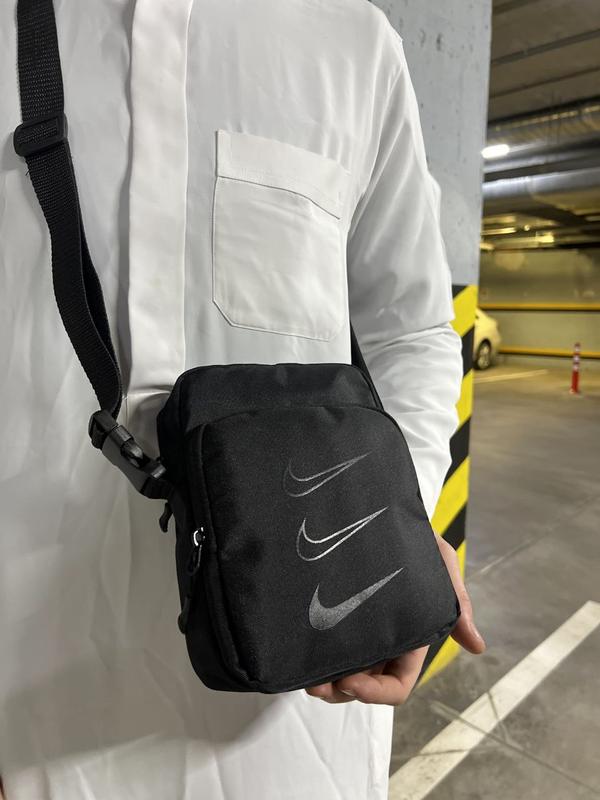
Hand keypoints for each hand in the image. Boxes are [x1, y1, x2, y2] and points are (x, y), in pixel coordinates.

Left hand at [305, 534, 485, 704]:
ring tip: (303, 676)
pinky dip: (310, 656)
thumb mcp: (441, 564)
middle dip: (340, 692)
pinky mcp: (334, 615)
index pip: (396, 685)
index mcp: (410, 639)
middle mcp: (382, 640)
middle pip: (362, 686)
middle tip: (316, 685)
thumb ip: (457, 603)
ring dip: (323, 681)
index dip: (375, 693)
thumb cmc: (418, 539)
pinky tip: (295, 651)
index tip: (351, 681)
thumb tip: (478, 647)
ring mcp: (357, 629)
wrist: (383, 513)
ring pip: (339, 671)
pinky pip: (322, 646)